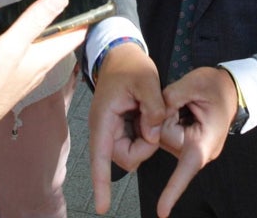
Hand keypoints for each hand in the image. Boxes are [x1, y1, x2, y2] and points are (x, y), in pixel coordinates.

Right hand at [87, 42, 164, 213]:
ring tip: (151, 111)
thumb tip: (153, 133)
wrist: (121, 54)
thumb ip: (153, 107)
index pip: (101, 157)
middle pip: (124, 157)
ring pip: (132, 150)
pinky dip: (147, 132)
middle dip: (144, 147)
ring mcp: (112, 129)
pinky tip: (148, 113)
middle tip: (156, 120)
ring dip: (147, 138)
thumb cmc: (130, 64)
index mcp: (104, 119)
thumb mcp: (146, 79)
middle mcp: (105, 128)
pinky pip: (136, 140)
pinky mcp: (121, 128)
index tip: (102, 207)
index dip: (101, 183)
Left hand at [153, 67, 235, 217]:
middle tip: (184, 102)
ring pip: (161, 135)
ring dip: (166, 116)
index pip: (187, 167)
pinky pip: (164, 134)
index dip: (173, 190)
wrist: (229, 88)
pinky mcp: (182, 142)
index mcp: (203, 141)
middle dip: (165, 117)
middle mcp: (196, 149)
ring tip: (185, 105)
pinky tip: (180, 110)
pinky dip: (167, 119)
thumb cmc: (217, 87)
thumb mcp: (195, 83)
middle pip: (163, 138)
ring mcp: (188, 147)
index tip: (161, 212)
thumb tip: (154, 112)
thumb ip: (172, 96)